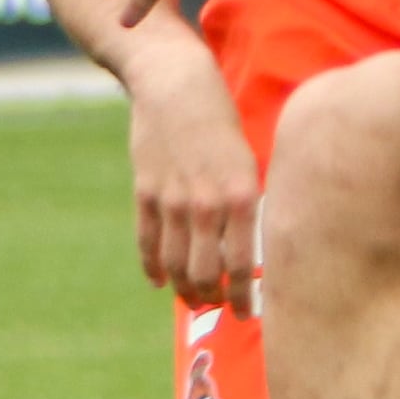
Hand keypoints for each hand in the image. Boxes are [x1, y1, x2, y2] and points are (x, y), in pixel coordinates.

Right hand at [122, 56, 258, 304]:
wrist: (176, 85)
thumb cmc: (222, 123)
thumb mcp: (247, 162)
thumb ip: (247, 205)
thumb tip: (254, 249)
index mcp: (240, 196)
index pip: (240, 265)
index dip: (242, 297)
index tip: (246, 313)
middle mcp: (206, 203)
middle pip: (203, 272)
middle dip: (210, 297)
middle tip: (217, 305)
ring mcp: (171, 200)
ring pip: (174, 264)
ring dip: (183, 289)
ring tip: (192, 298)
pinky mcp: (145, 192)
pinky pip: (147, 242)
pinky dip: (153, 267)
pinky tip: (159, 281)